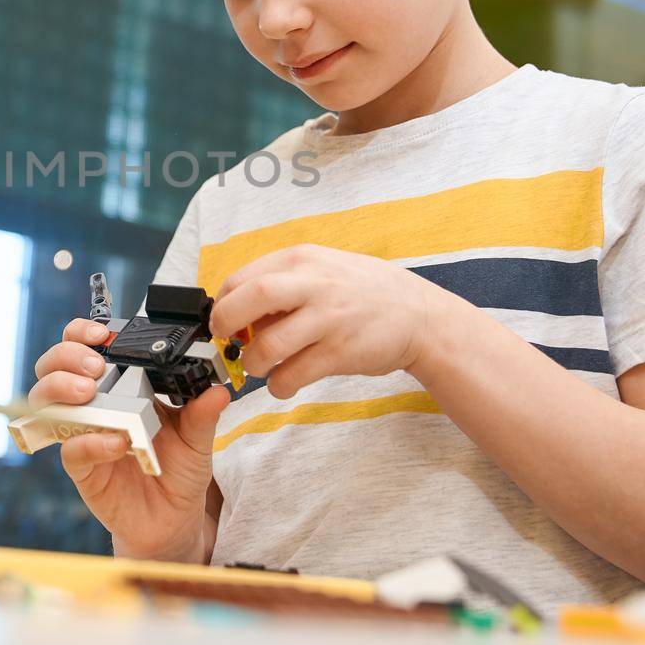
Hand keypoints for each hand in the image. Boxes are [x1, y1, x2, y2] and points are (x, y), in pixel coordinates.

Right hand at [29, 318, 228, 561]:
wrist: (173, 519)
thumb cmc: (178, 470)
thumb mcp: (197, 438)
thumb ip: (203, 413)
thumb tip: (217, 389)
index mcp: (118, 385)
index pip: (84, 346)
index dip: (82, 333)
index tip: (102, 334)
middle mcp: (93, 404)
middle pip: (53, 365)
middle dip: (67, 356)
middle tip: (95, 366)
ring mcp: (83, 434)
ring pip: (45, 401)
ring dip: (62, 389)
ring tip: (89, 392)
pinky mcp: (82, 468)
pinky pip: (70, 449)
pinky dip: (89, 441)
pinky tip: (115, 442)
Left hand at [209, 244, 449, 398]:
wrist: (421, 316)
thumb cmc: (365, 292)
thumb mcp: (325, 268)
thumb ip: (285, 281)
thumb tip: (240, 308)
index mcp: (303, 259)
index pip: (242, 278)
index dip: (223, 303)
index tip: (223, 321)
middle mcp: (314, 284)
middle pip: (251, 299)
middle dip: (226, 324)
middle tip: (228, 342)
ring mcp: (328, 319)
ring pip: (269, 346)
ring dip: (253, 363)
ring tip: (261, 366)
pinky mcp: (340, 352)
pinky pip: (294, 375)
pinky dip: (279, 385)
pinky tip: (284, 383)